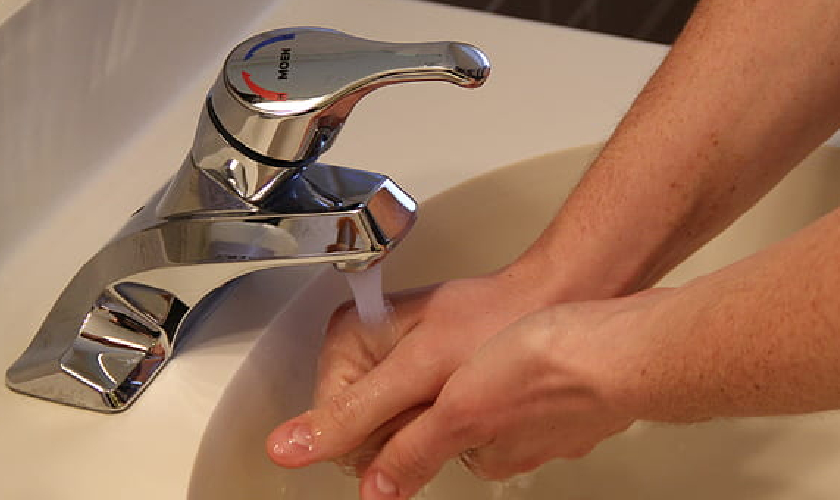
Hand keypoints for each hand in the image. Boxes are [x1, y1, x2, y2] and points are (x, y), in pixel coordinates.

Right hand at [265, 270, 561, 474]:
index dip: (378, 434)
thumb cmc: (494, 322)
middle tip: (439, 399)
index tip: (416, 409)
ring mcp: (391, 368)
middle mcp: (361, 353)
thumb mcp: (417, 373)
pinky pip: (415, 426)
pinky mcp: (419, 382)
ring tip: (454, 394)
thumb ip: (356, 415)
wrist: (548, 305)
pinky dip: (440, 424)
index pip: (332, 427)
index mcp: (344, 340)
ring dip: (424, 428)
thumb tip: (291, 447)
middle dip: (402, 430)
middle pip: (360, 435)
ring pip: (389, 436)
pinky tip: (461, 400)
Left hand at [352, 292, 675, 499]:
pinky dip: (538, 356)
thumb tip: (375, 493)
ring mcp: (560, 416)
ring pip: (511, 397)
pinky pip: (549, 376)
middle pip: (474, 422)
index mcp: (490, 454)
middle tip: (455, 349)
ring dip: (501, 369)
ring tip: (497, 335)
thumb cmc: (552, 370)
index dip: (417, 406)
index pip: (435, 442)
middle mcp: (526, 445)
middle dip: (460, 388)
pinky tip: (537, 333)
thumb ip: (413, 448)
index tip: (418, 372)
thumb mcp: (458, 409)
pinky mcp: (584, 387)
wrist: (628, 343)